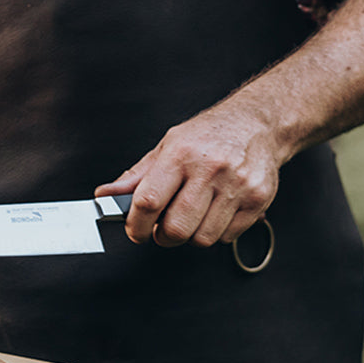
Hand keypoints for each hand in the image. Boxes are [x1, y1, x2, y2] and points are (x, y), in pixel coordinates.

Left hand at [95, 94, 280, 247]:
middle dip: (164, 236)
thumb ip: (136, 177)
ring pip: (203, 238)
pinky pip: (227, 237)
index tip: (135, 231)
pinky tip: (216, 212)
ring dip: (191, 235)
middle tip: (164, 227)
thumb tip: (105, 195)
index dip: (136, 225)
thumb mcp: (167, 147)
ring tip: (193, 216)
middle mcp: (210, 169)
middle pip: (176, 228)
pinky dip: (217, 232)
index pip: (148, 202)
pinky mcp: (258, 200)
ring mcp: (237, 185)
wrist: (256, 124)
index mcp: (180, 154)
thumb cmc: (208, 136)